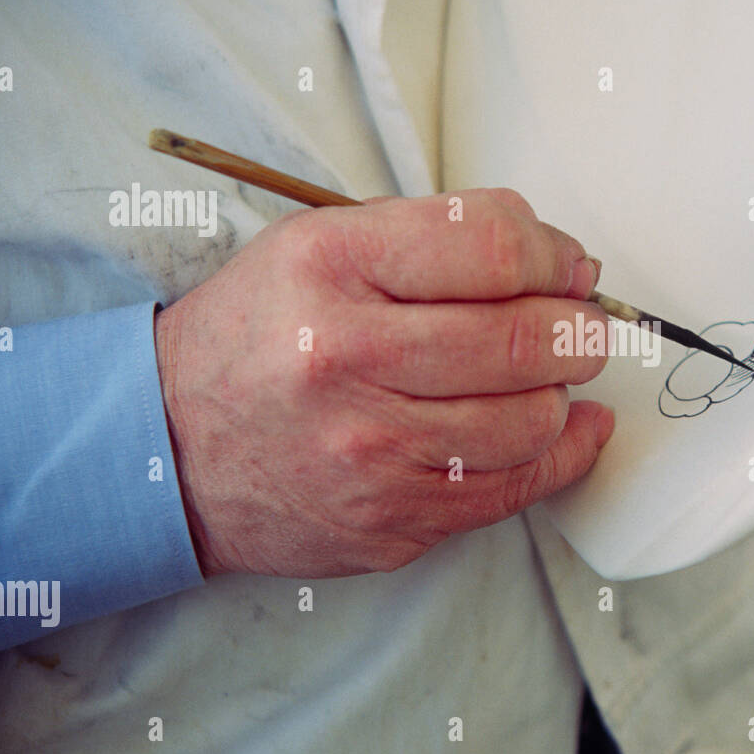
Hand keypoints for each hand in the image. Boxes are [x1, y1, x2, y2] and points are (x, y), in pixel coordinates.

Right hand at [154, 188, 614, 577]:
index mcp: (332, 268)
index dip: (555, 255)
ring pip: (533, 420)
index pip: (493, 249)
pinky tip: (573, 427)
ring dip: (563, 392)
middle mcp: (348, 358)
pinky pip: (518, 487)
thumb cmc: (262, 336)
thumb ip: (437, 235)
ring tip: (546, 377)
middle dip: (579, 329)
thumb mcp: (319, 244)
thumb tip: (564, 266)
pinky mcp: (394, 517)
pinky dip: (566, 451)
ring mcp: (371, 450)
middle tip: (579, 325)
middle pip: (526, 340)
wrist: (174, 447)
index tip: (569, 267)